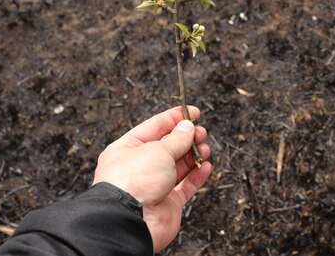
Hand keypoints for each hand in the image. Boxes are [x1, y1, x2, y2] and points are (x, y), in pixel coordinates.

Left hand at [93, 106, 211, 252]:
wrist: (130, 221)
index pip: (154, 127)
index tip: (193, 112)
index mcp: (128, 149)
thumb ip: (177, 138)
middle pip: (169, 146)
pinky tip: (206, 167)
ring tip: (205, 149)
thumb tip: (187, 127)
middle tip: (200, 132)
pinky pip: (186, 185)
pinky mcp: (167, 203)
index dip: (175, 118)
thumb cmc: (131, 183)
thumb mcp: (157, 150)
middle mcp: (140, 167)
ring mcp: (154, 185)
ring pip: (179, 165)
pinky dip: (197, 175)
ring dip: (194, 155)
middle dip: (187, 138)